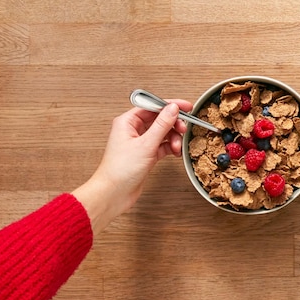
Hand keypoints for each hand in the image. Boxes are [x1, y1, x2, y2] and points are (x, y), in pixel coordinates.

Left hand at [72, 99, 192, 234]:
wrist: (113, 194)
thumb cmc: (120, 170)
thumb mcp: (145, 144)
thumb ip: (162, 125)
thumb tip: (173, 108)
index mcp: (127, 122)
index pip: (152, 106)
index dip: (170, 105)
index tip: (186, 107)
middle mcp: (133, 130)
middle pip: (159, 119)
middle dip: (173, 124)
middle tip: (184, 128)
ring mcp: (140, 143)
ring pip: (163, 133)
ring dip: (173, 138)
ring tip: (177, 146)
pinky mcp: (146, 155)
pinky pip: (162, 146)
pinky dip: (170, 148)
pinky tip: (176, 152)